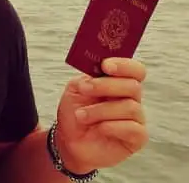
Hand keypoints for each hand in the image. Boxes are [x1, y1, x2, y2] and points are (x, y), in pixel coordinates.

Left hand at [55, 58, 148, 172]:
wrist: (69, 141)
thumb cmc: (75, 113)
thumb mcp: (76, 89)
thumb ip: (89, 76)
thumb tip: (101, 66)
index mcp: (118, 84)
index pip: (135, 70)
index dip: (124, 65)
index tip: (105, 66)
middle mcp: (131, 99)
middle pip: (132, 86)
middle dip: (105, 86)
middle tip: (84, 89)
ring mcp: (136, 119)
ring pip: (130, 107)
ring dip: (100, 110)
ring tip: (81, 116)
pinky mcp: (137, 138)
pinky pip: (133, 128)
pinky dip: (111, 126)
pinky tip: (98, 128)